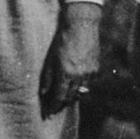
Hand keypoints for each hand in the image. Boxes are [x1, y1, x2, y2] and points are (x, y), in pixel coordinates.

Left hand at [39, 1, 101, 115]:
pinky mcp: (96, 68)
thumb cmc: (62, 39)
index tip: (48, 114)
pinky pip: (88, 82)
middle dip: (62, 103)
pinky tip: (75, 81)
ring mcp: (89, 73)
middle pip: (70, 97)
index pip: (59, 97)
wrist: (82, 25)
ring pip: (80, 91)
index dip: (53, 107)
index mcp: (65, 73)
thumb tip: (43, 93)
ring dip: (72, 95)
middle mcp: (79, 76)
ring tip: (64, 96)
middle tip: (54, 108)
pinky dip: (81, 85)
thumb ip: (47, 77)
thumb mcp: (50, 58)